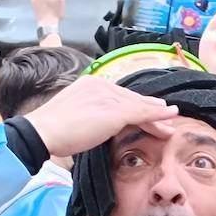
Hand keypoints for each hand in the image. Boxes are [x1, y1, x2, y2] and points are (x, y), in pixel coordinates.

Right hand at [24, 76, 177, 158]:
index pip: (120, 95)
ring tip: (172, 120)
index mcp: (91, 84)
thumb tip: (100, 123)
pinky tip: (170, 116)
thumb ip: (92, 113)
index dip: (136, 105)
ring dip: (158, 115)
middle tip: (167, 117)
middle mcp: (102, 85)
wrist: (44, 131)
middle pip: (131, 99)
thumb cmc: (54, 129)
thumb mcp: (76, 114)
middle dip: (149, 110)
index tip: (148, 112)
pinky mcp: (116, 111)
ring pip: (139, 106)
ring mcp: (109, 97)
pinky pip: (142, 112)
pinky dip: (158, 115)